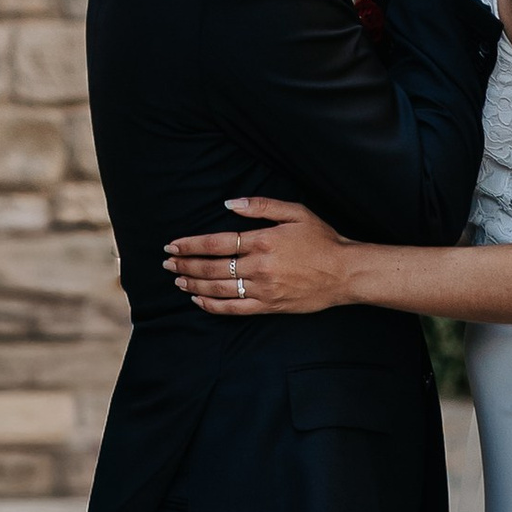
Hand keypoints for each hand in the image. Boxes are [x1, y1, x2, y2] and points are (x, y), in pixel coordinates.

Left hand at [165, 197, 355, 316]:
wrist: (344, 272)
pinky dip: (212, 304)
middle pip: (212, 266)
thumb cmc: (322, 240)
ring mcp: (263, 289)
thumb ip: (261, 205)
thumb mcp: (295, 212)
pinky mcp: (269, 306)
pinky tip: (198, 299)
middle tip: (167, 262)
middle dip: (185, 263)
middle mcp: (259, 266)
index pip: (216, 243)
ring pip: (218, 288)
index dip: (190, 244)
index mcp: (263, 240)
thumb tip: (230, 203)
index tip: (173, 244)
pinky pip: (233, 308)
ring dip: (193, 283)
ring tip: (177, 279)